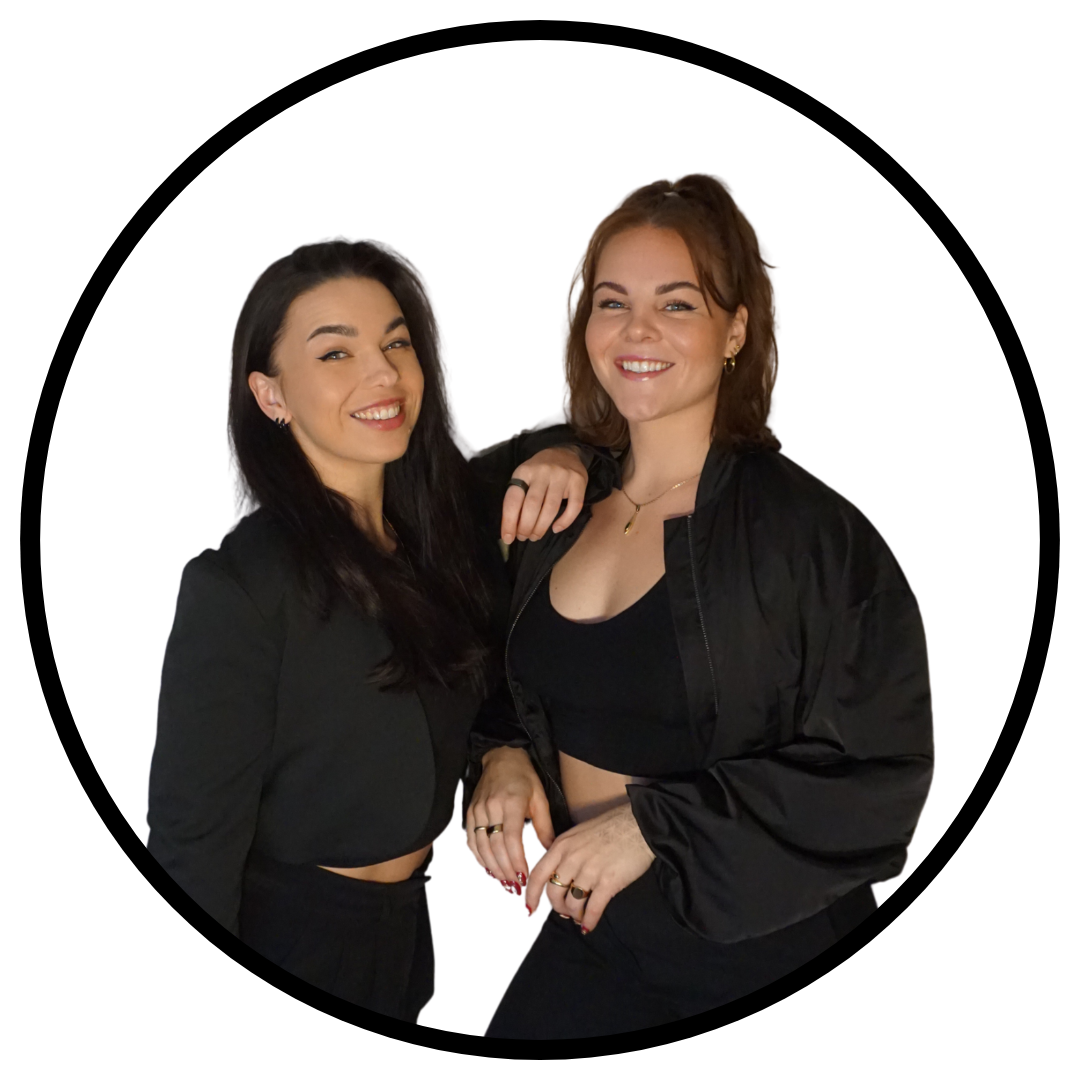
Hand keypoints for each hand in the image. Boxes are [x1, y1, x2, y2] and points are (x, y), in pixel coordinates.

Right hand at [468, 747, 555, 891]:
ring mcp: (478, 810)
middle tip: (516, 885)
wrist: (501, 758)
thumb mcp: (540, 797)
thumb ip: (544, 825)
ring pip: (481, 845)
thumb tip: (550, 850)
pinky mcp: (470, 812)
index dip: (516, 860)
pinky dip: (478, 856)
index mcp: (512, 802)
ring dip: (492, 867)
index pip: (511, 838)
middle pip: (495, 846)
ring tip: (504, 881)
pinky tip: (488, 867)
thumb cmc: (524, 778)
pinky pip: (471, 839)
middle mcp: (492, 807)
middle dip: (505, 869)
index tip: (524, 876)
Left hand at [501, 446, 587, 544]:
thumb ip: (518, 498)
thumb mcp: (524, 477)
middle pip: (532, 505)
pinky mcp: (578, 482)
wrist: (565, 452)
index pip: (513, 499)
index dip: (509, 521)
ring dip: (542, 527)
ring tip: (536, 536)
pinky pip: (573, 507)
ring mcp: (562, 476)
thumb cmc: (540, 471)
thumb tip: (511, 528)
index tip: (508, 538)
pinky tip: (556, 528)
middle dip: (526, 527)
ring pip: (551, 508)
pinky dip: (564, 522)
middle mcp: (542, 472)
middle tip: (525, 538)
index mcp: (524, 471)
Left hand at [523, 802, 655, 933]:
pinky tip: (589, 926)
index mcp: (562, 845)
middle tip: (566, 911)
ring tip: (581, 916)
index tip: (530, 908)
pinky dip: (589, 922)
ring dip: (575, 915)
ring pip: (571, 904)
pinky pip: (592, 909)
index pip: (537, 875)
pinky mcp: (608, 882)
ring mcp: (590, 871)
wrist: (639, 823)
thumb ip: (564, 853)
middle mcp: (571, 858)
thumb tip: (557, 876)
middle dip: (557, 907)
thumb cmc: (610, 827)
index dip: (531, 896)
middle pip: (552, 893)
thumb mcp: (578, 834)